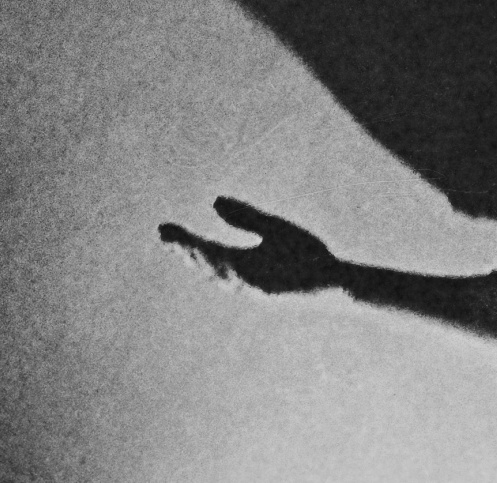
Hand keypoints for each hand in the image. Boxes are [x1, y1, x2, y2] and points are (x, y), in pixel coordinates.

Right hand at [161, 196, 340, 295]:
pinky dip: (238, 276)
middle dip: (187, 252)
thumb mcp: (272, 229)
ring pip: (225, 276)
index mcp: (240, 261)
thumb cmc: (303, 255)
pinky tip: (227, 263)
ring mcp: (257, 287)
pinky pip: (252, 285)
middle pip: (209, 265)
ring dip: (206, 262)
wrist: (334, 278)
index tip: (163, 229)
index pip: (206, 250)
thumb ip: (245, 217)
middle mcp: (243, 277)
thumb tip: (214, 201)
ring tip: (188, 247)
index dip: (184, 242)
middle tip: (166, 237)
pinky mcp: (274, 294)